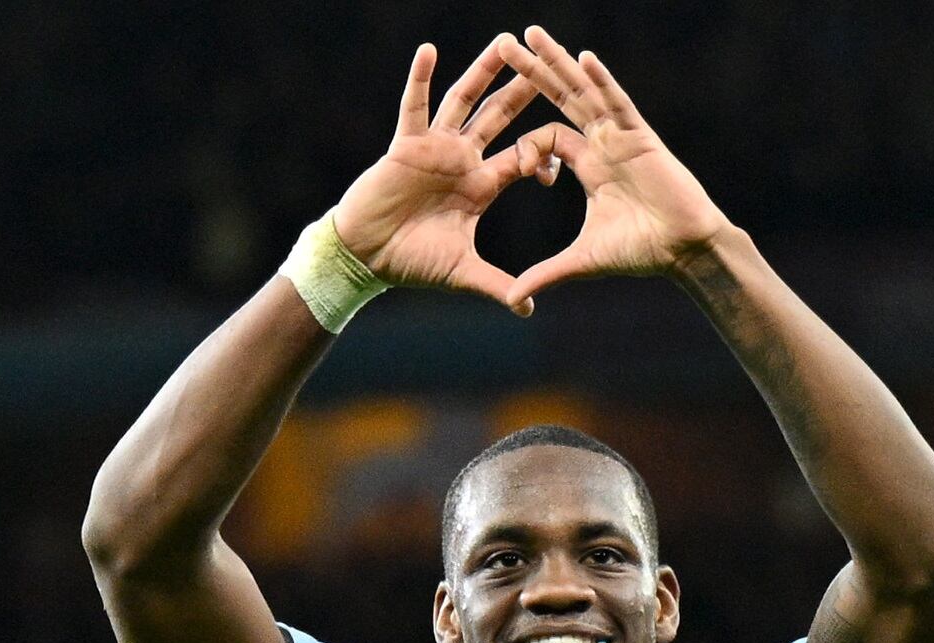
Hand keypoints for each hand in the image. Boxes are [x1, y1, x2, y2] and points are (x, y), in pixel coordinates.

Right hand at [334, 34, 557, 316]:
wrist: (367, 257)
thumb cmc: (411, 261)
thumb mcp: (463, 273)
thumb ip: (498, 286)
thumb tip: (529, 308)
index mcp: (481, 185)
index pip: (522, 158)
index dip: (545, 153)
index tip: (566, 150)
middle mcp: (462, 159)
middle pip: (501, 117)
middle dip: (524, 90)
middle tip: (549, 62)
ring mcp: (435, 148)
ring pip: (465, 101)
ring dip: (483, 72)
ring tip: (505, 43)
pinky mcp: (406, 145)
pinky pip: (414, 106)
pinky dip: (420, 79)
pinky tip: (429, 51)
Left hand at [497, 26, 734, 307]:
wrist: (684, 250)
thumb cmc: (641, 252)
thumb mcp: (582, 261)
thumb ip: (545, 273)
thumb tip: (513, 299)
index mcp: (588, 165)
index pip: (548, 137)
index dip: (529, 150)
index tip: (525, 171)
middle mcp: (602, 143)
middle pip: (561, 98)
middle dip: (533, 72)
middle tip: (503, 43)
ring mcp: (621, 136)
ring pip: (584, 91)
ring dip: (558, 63)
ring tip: (532, 34)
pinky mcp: (641, 138)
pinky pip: (618, 104)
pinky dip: (602, 82)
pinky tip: (584, 60)